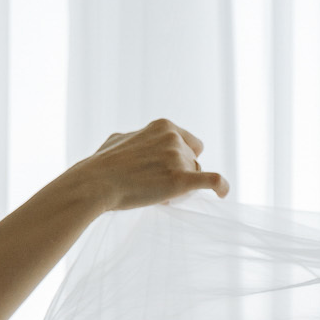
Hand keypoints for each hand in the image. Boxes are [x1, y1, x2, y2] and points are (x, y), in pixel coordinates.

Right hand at [71, 120, 227, 210]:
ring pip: (195, 175)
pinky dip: (221, 186)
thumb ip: (138, 138)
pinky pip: (213, 181)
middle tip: (157, 184)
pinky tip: (222, 193)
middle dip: (181, 172)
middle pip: (193, 161)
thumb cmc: (103, 164)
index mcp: (163, 126)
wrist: (96, 183)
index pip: (190, 142)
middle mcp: (174, 138)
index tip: (169, 168)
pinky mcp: (182, 180)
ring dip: (183, 186)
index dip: (183, 157)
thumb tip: (139, 140)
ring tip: (157, 192)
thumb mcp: (120, 138)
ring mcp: (179, 158)